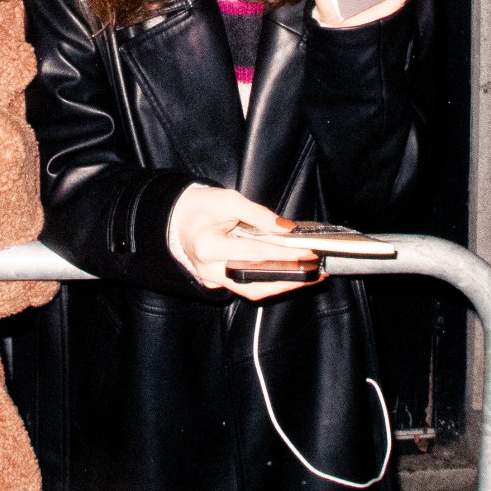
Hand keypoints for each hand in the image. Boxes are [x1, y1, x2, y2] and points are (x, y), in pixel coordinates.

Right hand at [168, 185, 319, 300]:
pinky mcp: (217, 283)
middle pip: (256, 282)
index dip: (284, 254)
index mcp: (209, 247)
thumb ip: (259, 214)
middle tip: (315, 272)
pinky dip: (268, 281)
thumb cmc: (200, 207)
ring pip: (252, 291)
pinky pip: (246, 286)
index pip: (254, 254)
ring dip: (282, 285)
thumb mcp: (228, 200)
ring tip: (307, 276)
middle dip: (289, 278)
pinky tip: (288, 273)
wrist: (175, 219)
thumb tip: (287, 229)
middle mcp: (209, 270)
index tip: (308, 252)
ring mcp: (212, 280)